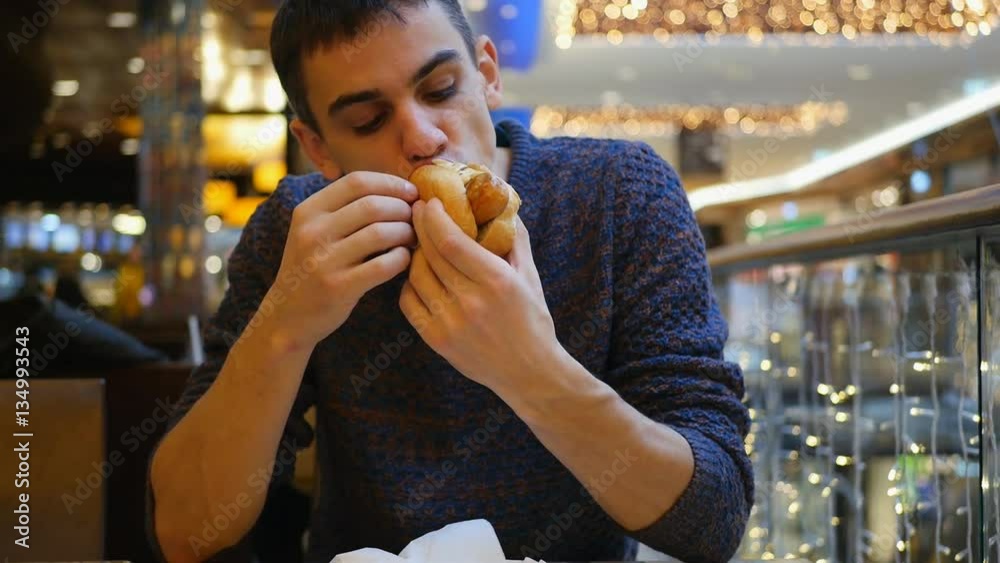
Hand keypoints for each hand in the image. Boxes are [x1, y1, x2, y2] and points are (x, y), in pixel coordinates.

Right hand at [269, 172, 418, 347]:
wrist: (287, 316)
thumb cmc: (312, 268)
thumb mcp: (314, 231)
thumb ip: (344, 209)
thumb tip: (394, 187)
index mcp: (308, 211)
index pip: (356, 182)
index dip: (390, 184)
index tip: (411, 192)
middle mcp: (312, 232)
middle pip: (372, 205)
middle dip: (403, 209)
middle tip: (415, 219)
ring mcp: (323, 260)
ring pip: (380, 233)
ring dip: (405, 233)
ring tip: (412, 238)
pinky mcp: (338, 287)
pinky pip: (382, 265)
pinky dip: (401, 258)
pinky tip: (404, 259)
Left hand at [399, 198, 559, 393]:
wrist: (528, 372)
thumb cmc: (532, 319)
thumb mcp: (530, 276)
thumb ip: (515, 238)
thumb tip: (502, 203)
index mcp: (496, 281)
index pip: (451, 241)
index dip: (434, 217)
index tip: (429, 202)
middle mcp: (470, 302)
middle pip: (430, 254)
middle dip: (419, 227)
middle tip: (415, 210)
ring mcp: (450, 323)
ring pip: (416, 276)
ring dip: (414, 254)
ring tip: (418, 243)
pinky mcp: (436, 340)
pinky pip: (409, 302)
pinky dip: (409, 284)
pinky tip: (418, 276)